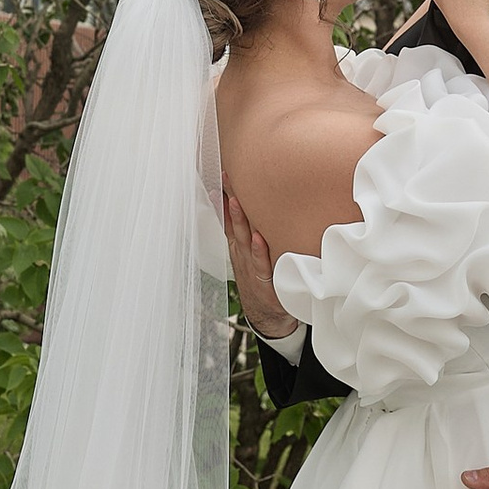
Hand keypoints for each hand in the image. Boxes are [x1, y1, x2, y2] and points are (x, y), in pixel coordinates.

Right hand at [222, 185, 297, 339]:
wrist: (267, 314)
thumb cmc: (261, 277)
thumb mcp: (251, 252)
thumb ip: (248, 230)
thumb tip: (246, 205)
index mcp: (239, 244)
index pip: (229, 215)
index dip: (225, 195)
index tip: (221, 174)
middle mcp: (242, 253)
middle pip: (234, 222)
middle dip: (230, 199)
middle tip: (227, 178)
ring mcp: (251, 267)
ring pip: (244, 240)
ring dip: (240, 221)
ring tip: (239, 202)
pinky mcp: (264, 282)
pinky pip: (261, 264)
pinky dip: (259, 252)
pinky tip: (258, 238)